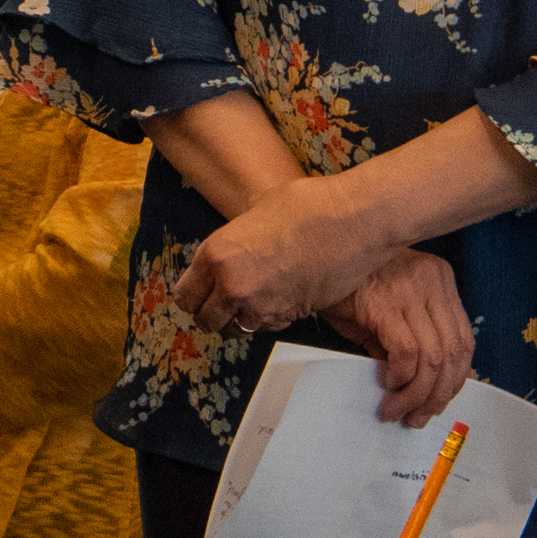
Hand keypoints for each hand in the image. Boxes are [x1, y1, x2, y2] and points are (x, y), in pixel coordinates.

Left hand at [174, 173, 391, 335]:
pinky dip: (267, 321)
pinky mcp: (288, 316)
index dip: (193, 297)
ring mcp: (260, 304)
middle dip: (212, 314)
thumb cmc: (308, 207)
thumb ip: (235, 237)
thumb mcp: (255, 211)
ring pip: (235, 330)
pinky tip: (276, 302)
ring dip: (240, 320)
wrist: (350, 222)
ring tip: (252, 303)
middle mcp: (231, 284)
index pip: (185, 295)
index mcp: (216, 253)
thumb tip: (233, 246)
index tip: (200, 296)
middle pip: (205, 319)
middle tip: (223, 306)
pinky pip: (266, 328)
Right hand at [329, 247, 475, 425]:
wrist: (309, 259)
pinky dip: (401, 377)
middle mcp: (431, 280)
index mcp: (438, 279)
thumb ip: (409, 341)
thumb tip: (418, 387)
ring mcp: (410, 288)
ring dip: (416, 393)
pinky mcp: (385, 301)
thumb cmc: (346, 284)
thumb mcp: (387, 311)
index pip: (463, 340)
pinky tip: (388, 387)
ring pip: (432, 356)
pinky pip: (406, 352)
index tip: (437, 402)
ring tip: (398, 410)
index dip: (454, 380)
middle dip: (437, 394)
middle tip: (418, 416)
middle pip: (453, 351)